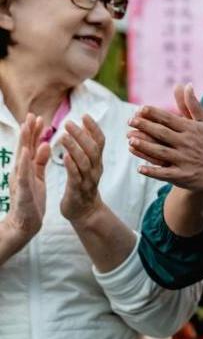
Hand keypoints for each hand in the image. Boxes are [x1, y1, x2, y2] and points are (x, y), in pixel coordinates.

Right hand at [3, 115, 49, 242]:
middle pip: (24, 148)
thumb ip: (40, 161)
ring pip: (22, 158)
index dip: (33, 133)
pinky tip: (27, 151)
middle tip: (31, 114)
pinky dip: (25, 162)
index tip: (38, 117)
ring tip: (27, 127)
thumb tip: (45, 144)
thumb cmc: (31, 199)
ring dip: (24, 141)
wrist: (25, 224)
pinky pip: (24, 174)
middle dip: (27, 132)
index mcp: (26, 168)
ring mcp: (20, 180)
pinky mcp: (23, 191)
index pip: (29, 147)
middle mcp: (20, 172)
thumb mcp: (37, 177)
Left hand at [59, 116, 107, 223]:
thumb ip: (87, 149)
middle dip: (81, 134)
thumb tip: (84, 128)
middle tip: (68, 122)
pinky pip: (76, 177)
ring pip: (84, 161)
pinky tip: (64, 157)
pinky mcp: (78, 191)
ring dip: (74, 147)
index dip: (93, 128)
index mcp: (97, 162)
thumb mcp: (88, 165)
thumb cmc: (82, 186)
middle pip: (92, 148)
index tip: (84, 115)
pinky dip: (71, 166)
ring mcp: (88, 180)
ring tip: (63, 136)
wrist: (84, 212)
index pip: (100, 141)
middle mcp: (96, 169)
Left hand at [127, 84, 202, 195]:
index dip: (153, 113)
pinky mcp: (184, 176)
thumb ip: (193, 105)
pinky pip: (165, 173)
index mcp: (191, 129)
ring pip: (160, 152)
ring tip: (130, 140)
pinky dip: (153, 171)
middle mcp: (187, 143)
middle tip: (129, 121)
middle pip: (162, 133)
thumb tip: (186, 85)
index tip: (140, 109)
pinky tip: (140, 168)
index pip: (169, 118)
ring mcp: (185, 160)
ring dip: (145, 146)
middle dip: (144, 126)